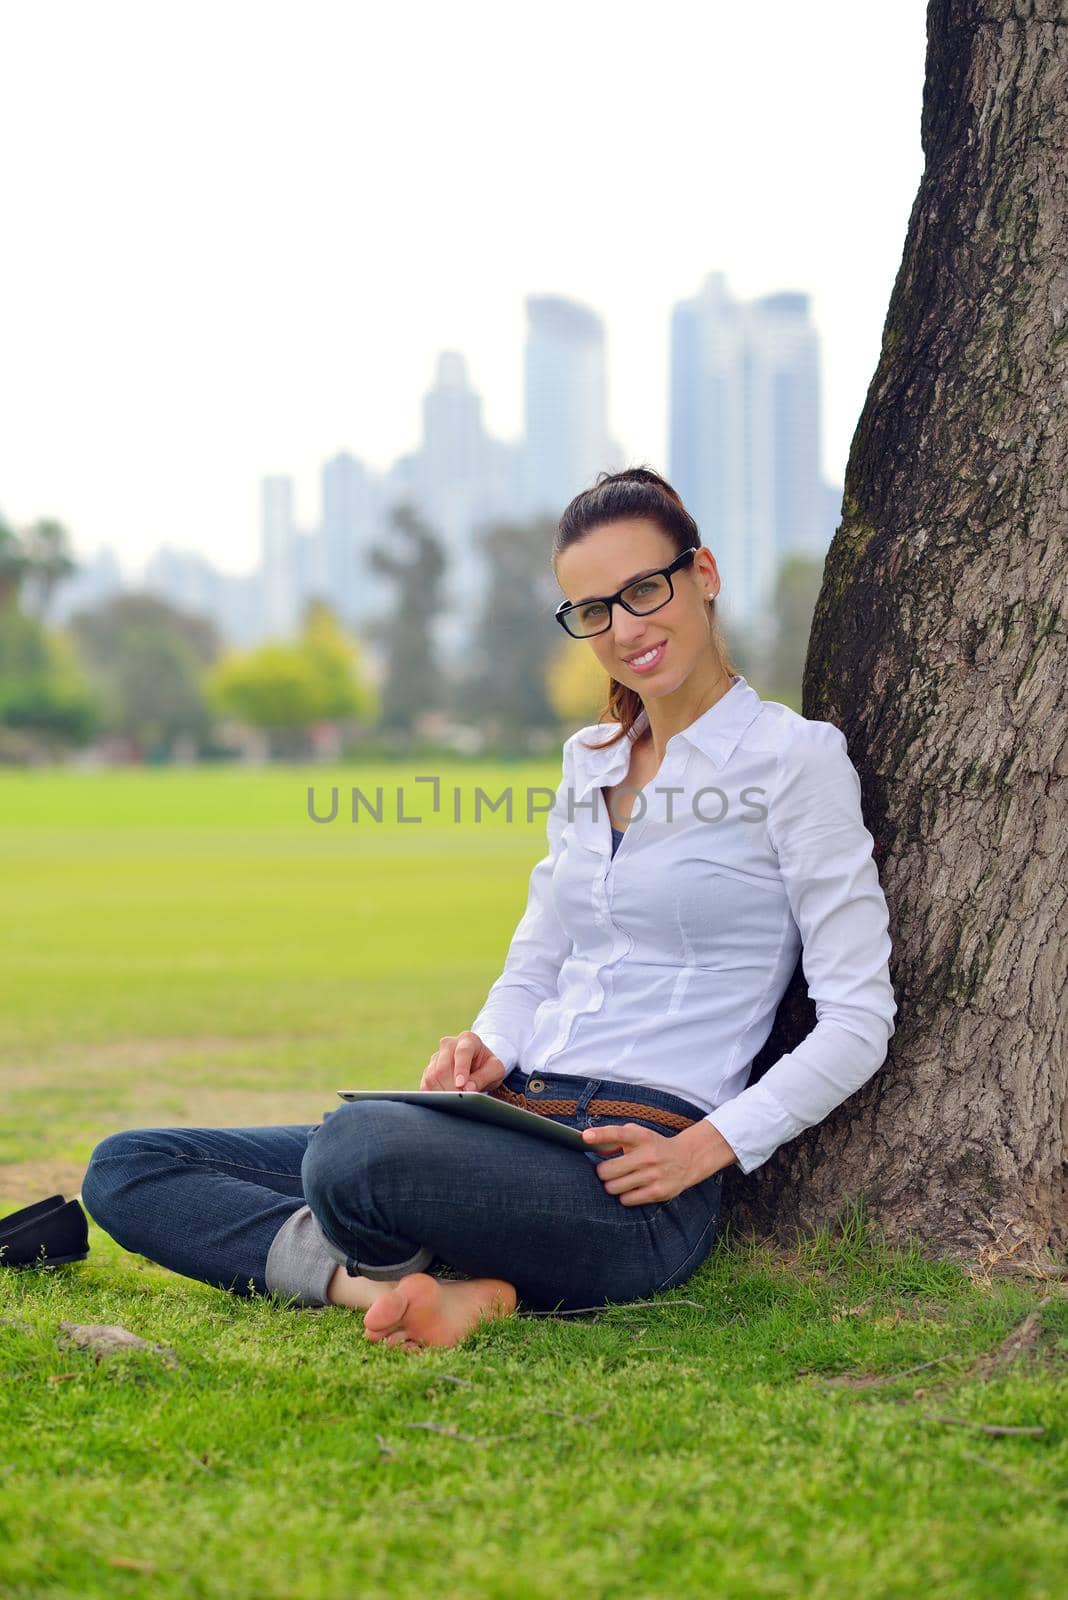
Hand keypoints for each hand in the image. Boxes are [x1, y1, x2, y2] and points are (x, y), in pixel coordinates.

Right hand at [419, 1031, 506, 1094]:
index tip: (461, 1085)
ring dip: (442, 1093)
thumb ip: (484, 1077)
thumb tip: (468, 1089)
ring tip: (454, 1104)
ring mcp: (436, 1056)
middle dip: (451, 1087)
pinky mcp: (428, 1070)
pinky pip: (425, 1084)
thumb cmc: (488, 1067)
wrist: (478, 1065)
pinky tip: (444, 1102)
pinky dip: (434, 1096)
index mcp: (468, 1040)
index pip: (462, 1052)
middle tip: (460, 1101)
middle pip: (443, 1067)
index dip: (461, 1069)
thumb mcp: (495, 1070)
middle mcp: (449, 1044)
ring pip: (432, 1076)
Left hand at [582, 1122, 709, 1205]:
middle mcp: (648, 1155)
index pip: (618, 1134)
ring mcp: (653, 1175)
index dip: (600, 1135)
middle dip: (602, 1173)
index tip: (585, 1137)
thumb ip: (614, 1137)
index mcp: (641, 1137)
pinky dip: (624, 1196)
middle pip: (607, 1171)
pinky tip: (632, 1189)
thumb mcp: (637, 1134)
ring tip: (620, 1180)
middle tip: (608, 1171)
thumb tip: (591, 1143)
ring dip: (612, 1186)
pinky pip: (626, 1200)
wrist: (686, 1159)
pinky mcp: (658, 1192)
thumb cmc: (653, 1146)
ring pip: (614, 1188)